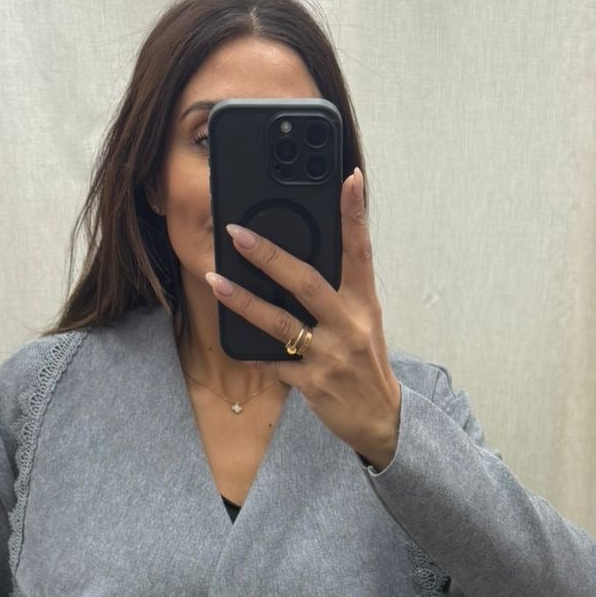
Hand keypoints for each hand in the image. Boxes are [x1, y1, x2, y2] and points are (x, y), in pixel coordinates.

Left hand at [204, 166, 402, 469]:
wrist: (381, 417)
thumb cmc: (365, 362)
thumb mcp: (363, 321)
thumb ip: (338, 292)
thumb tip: (298, 260)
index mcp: (363, 302)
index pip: (360, 250)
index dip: (354, 214)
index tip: (349, 179)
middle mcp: (348, 325)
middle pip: (306, 282)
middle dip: (269, 256)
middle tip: (237, 233)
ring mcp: (330, 355)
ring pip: (281, 323)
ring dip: (244, 301)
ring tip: (214, 280)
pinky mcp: (313, 383)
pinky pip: (275, 364)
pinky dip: (255, 354)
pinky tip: (236, 345)